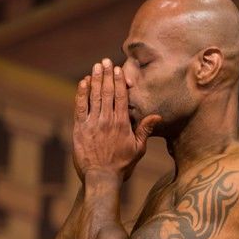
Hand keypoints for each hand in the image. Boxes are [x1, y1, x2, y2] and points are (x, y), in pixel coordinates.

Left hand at [73, 57, 160, 181]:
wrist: (101, 178)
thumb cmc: (122, 165)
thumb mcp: (138, 148)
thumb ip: (145, 130)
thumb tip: (157, 116)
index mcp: (122, 123)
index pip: (121, 97)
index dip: (119, 81)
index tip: (117, 69)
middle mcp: (108, 120)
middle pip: (107, 92)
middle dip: (107, 75)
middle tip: (106, 61)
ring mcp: (93, 123)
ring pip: (94, 96)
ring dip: (95, 79)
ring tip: (96, 66)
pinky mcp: (80, 129)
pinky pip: (80, 107)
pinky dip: (82, 93)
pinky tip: (83, 82)